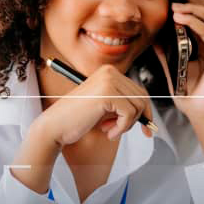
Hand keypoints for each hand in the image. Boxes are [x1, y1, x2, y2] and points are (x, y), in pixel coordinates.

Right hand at [34, 64, 153, 147]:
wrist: (55, 126)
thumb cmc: (77, 118)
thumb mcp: (105, 106)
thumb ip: (124, 103)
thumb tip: (148, 114)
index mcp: (109, 71)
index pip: (139, 90)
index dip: (144, 112)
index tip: (145, 129)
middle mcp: (110, 72)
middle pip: (142, 97)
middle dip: (136, 119)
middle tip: (119, 130)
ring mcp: (109, 81)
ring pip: (138, 107)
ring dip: (126, 125)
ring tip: (109, 130)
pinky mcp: (107, 94)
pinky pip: (129, 115)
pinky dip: (121, 128)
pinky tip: (107, 132)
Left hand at [152, 0, 203, 120]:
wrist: (200, 111)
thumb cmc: (189, 93)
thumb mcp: (171, 67)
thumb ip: (165, 52)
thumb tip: (153, 37)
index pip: (199, 13)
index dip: (187, 1)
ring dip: (191, 9)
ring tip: (174, 7)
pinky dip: (195, 23)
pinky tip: (181, 20)